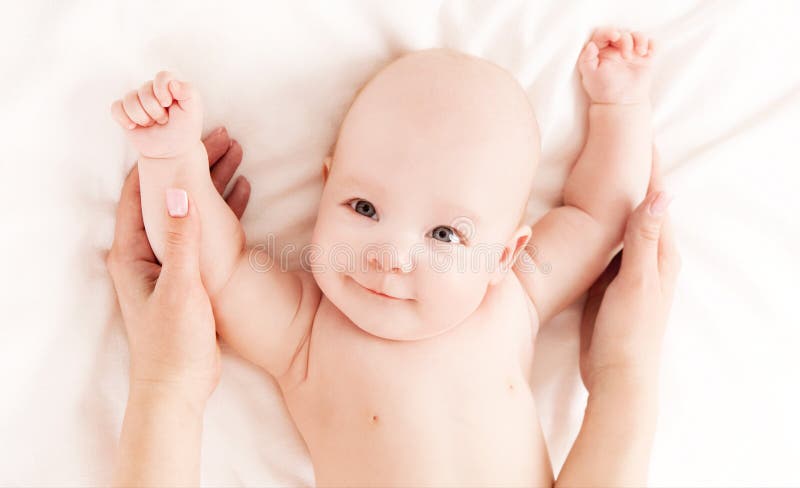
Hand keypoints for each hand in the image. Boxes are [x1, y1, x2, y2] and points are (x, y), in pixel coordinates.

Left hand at [106, 128, 249, 407]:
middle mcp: (147, 252)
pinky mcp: (190, 273)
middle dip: (194, 162)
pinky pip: (207, 228)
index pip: (139, 190)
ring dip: (211, 181)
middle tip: (224, 135)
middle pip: (169, 193)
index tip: (183, 132)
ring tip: (237, 152)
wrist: (178, 387)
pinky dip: (223, 207)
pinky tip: (244, 190)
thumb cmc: (173, 342)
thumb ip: (181, 241)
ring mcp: (170, 261)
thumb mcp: (180, 288)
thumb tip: (176, 191)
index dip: (160, 159)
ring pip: (191, 207)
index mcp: (133, 252)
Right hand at [110, 71, 202, 158]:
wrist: (172, 151)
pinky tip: (133, 127)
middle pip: (144, 90)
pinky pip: (116, 108)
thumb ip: (189, 92)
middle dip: (155, 110)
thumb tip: (173, 83)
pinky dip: (124, 118)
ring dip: (142, 117)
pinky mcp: (124, 112)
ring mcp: (137, 101)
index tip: (168, 105)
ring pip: (129, 99)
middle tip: (164, 120)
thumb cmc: (184, 130)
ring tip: (152, 124)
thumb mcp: (193, 111)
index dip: (162, 90)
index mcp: (170, 86)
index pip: (162, 76)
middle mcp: (152, 90)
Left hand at [578, 27, 655, 104]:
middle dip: (626, 40)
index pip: (604, 34)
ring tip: (640, 53)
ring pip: (638, 35)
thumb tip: (591, 44)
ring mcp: (632, 52)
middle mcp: (616, 49)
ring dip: (640, 39)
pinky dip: (652, 44)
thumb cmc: (603, 90)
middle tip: (626, 56)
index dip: (609, 31)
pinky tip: (648, 53)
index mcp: (601, 51)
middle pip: (623, 33)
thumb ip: (586, 58)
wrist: (621, 103)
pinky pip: (652, 44)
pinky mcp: (645, 58)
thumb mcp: (589, 75)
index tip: (614, 36)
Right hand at [579, 147, 680, 392]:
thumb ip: (645, 239)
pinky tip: (586, 216)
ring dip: (613, 195)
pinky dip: (599, 222)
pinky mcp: (609, 280)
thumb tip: (662, 192)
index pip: (655, 198)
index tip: (640, 132)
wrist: (618, 373)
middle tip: (618, 140)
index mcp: (660, 252)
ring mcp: (628, 268)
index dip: (648, 166)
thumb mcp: (637, 282)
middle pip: (640, 205)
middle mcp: (648, 256)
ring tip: (599, 167)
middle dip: (632, 173)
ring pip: (621, 223)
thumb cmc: (630, 331)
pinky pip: (605, 243)